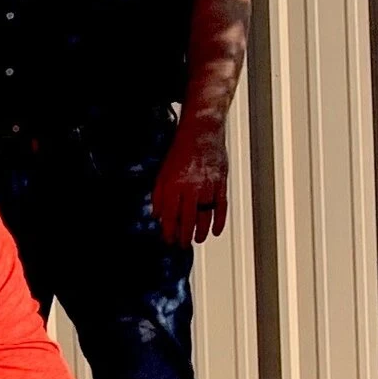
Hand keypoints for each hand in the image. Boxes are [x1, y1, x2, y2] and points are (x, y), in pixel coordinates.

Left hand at [152, 120, 230, 244]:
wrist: (201, 133)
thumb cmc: (180, 153)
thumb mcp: (162, 174)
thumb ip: (158, 196)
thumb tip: (156, 216)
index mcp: (174, 186)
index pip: (170, 215)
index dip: (169, 231)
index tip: (168, 240)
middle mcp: (191, 188)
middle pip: (188, 219)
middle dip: (184, 235)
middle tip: (182, 245)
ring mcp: (208, 186)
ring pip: (205, 215)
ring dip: (201, 231)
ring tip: (197, 240)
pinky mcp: (221, 183)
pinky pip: (221, 206)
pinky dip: (220, 220)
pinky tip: (216, 231)